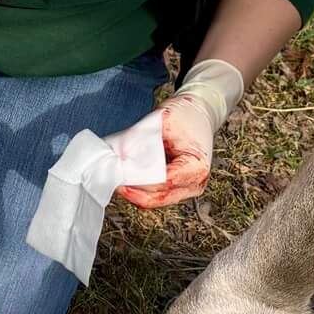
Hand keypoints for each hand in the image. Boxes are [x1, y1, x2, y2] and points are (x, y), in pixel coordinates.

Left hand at [116, 58, 243, 210]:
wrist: (199, 112)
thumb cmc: (185, 114)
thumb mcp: (162, 120)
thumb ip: (140, 137)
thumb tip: (120, 154)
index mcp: (197, 166)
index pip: (165, 182)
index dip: (141, 183)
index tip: (121, 177)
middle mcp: (196, 182)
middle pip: (160, 198)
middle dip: (135, 192)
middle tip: (114, 182)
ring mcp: (189, 188)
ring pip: (157, 200)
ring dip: (137, 192)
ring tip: (119, 180)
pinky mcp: (180, 188)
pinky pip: (158, 195)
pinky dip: (142, 189)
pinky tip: (129, 180)